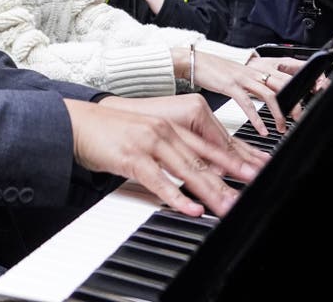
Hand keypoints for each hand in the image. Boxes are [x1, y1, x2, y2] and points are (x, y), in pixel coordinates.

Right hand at [68, 95, 264, 217]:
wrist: (76, 123)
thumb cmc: (108, 132)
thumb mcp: (144, 135)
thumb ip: (168, 148)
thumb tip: (190, 169)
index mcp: (169, 126)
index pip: (208, 144)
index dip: (234, 159)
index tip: (256, 172)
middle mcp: (162, 132)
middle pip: (203, 159)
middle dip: (230, 179)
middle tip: (252, 192)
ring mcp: (148, 143)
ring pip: (187, 170)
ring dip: (210, 191)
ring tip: (229, 207)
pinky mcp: (131, 158)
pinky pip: (159, 181)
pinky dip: (177, 197)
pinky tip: (192, 208)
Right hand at [190, 51, 296, 135]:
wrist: (193, 61)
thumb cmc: (213, 69)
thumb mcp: (238, 75)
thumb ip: (252, 84)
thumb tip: (264, 96)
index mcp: (255, 69)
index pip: (283, 77)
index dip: (296, 89)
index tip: (301, 104)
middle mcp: (252, 72)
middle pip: (282, 85)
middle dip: (294, 103)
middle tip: (298, 118)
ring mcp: (242, 78)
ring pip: (269, 95)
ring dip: (279, 113)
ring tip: (282, 128)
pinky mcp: (230, 85)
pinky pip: (248, 104)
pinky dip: (257, 119)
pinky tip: (261, 129)